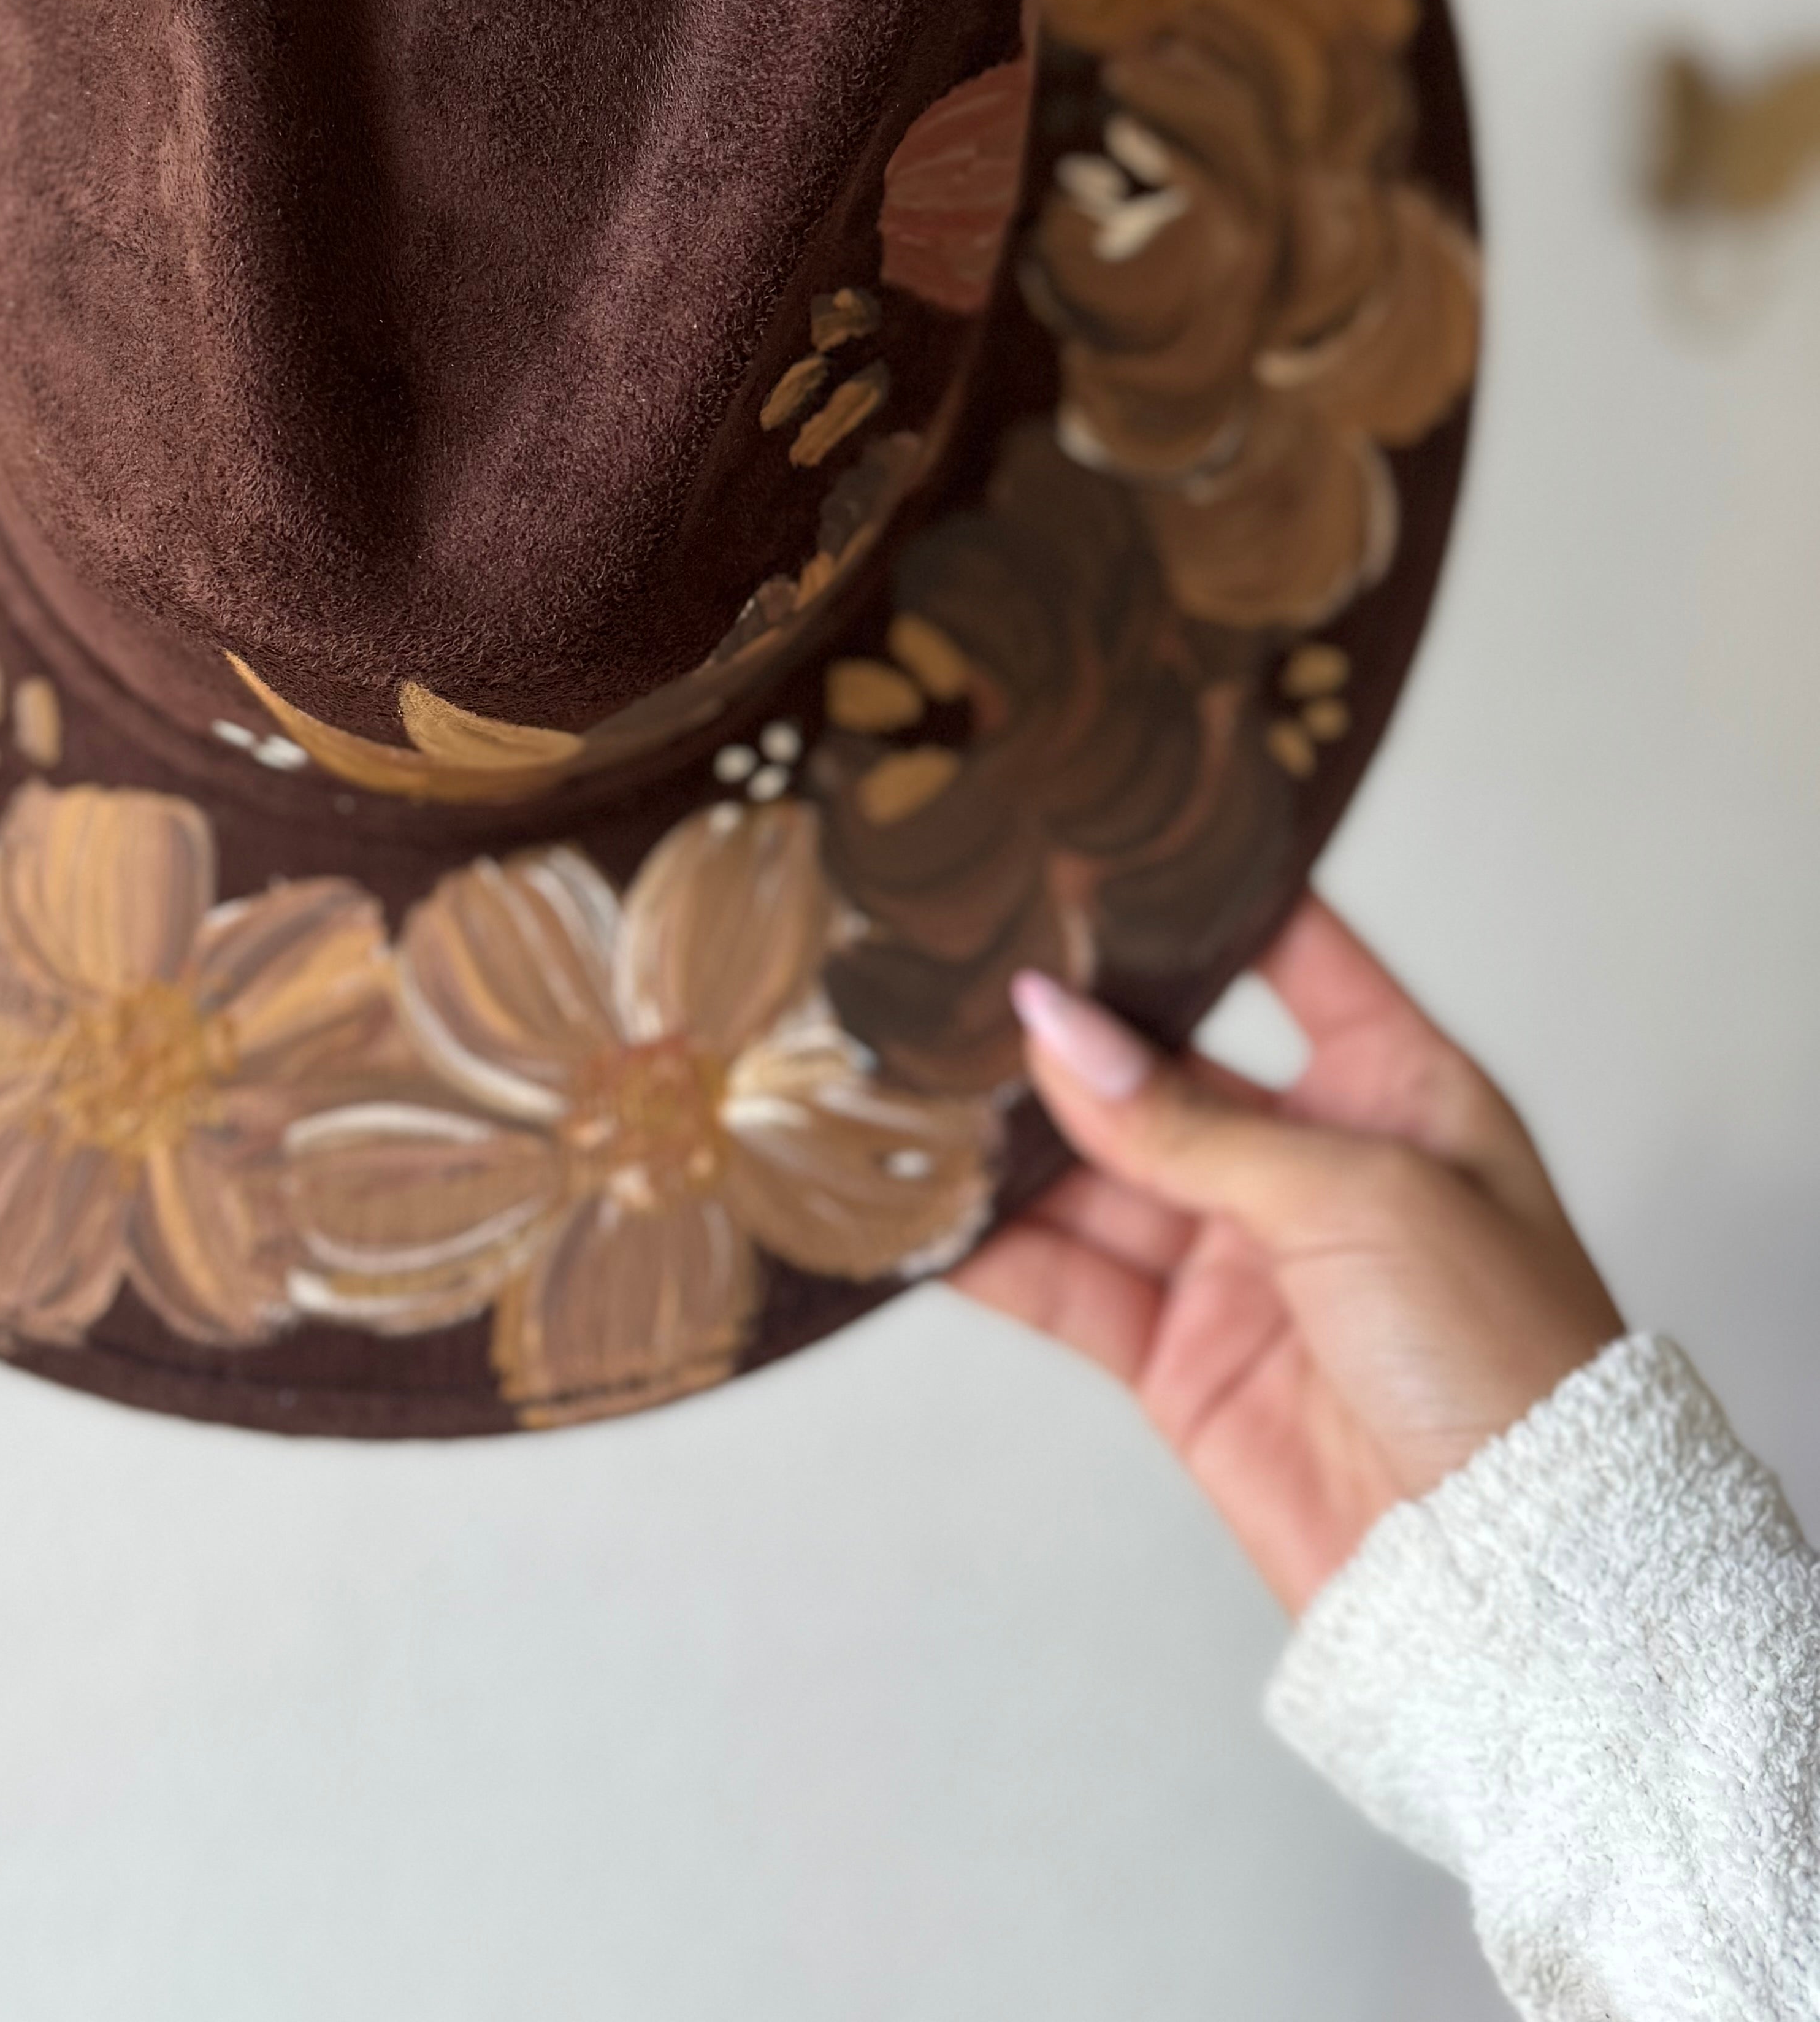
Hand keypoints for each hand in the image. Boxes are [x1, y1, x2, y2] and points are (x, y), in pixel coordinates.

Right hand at [952, 898, 1624, 1615]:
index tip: (1095, 839)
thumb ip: (1187, 1120)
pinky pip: (1068, 1282)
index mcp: (1394, 1087)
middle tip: (951, 967)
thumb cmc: (1503, 1358)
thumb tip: (1049, 1027)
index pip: (1290, 955)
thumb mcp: (1358, 1197)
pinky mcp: (1178, 1359)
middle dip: (1060, 1031)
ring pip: (1093, 1174)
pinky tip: (925, 1205)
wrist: (1510, 1574)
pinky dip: (993, 1249)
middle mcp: (1309, 1162)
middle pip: (1158, 1069)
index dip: (1201, 897)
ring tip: (903, 1076)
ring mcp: (1237, 1262)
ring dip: (1006, 1139)